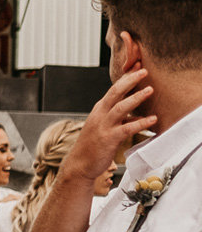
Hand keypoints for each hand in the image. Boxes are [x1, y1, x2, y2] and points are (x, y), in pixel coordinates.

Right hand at [64, 68, 154, 185]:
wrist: (79, 165)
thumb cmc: (93, 146)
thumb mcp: (105, 128)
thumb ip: (121, 120)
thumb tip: (139, 117)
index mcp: (99, 110)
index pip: (114, 89)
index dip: (126, 77)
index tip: (138, 66)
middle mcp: (100, 115)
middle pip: (114, 93)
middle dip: (129, 80)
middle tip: (144, 70)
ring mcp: (104, 126)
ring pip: (120, 108)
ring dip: (136, 98)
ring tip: (150, 90)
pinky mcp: (109, 139)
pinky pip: (127, 128)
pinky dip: (141, 123)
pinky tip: (152, 120)